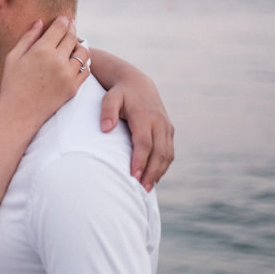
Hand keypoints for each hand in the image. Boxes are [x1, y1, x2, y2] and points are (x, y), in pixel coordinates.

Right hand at [0, 17, 89, 128]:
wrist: (18, 113)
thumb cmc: (12, 84)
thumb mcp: (13, 58)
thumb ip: (27, 38)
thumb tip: (40, 22)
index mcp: (41, 50)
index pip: (60, 28)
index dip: (63, 20)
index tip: (64, 18)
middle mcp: (57, 61)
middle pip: (72, 38)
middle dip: (72, 29)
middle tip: (70, 26)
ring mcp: (68, 75)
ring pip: (83, 53)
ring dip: (79, 46)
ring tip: (73, 45)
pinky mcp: (73, 88)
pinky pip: (86, 70)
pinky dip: (83, 63)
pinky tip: (75, 61)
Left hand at [100, 72, 174, 190]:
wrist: (138, 83)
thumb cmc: (119, 93)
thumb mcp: (109, 97)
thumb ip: (107, 111)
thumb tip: (105, 129)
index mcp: (145, 116)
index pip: (144, 143)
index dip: (140, 161)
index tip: (133, 177)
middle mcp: (159, 122)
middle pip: (159, 152)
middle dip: (151, 172)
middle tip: (141, 189)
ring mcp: (167, 127)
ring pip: (167, 154)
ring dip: (159, 172)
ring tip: (147, 188)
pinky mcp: (169, 131)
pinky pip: (169, 151)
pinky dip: (163, 166)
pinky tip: (154, 176)